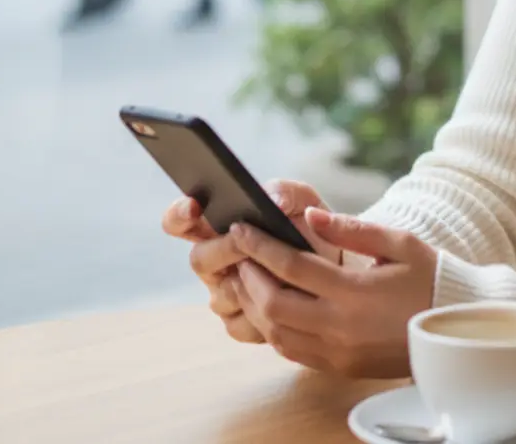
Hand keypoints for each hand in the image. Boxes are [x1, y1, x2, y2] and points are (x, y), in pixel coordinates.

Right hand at [161, 181, 341, 345]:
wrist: (337, 267)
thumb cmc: (311, 227)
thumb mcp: (303, 199)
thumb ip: (285, 190)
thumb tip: (272, 201)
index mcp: (218, 226)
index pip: (179, 221)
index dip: (178, 215)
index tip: (193, 206)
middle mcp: (214, 261)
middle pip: (199, 259)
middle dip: (225, 249)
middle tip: (247, 240)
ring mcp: (224, 293)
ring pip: (220, 295)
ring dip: (249, 282)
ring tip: (278, 271)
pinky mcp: (240, 323)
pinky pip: (239, 324)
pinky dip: (263, 312)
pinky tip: (286, 300)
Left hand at [228, 212, 437, 376]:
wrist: (455, 329)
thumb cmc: (430, 278)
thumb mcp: (398, 243)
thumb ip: (352, 229)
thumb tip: (311, 214)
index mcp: (355, 292)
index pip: (292, 266)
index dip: (260, 246)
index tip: (241, 227)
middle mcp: (341, 327)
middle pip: (274, 304)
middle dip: (249, 276)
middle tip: (237, 254)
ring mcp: (338, 352)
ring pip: (277, 333)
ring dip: (255, 305)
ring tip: (246, 279)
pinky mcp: (340, 367)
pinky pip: (293, 352)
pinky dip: (274, 330)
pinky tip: (271, 309)